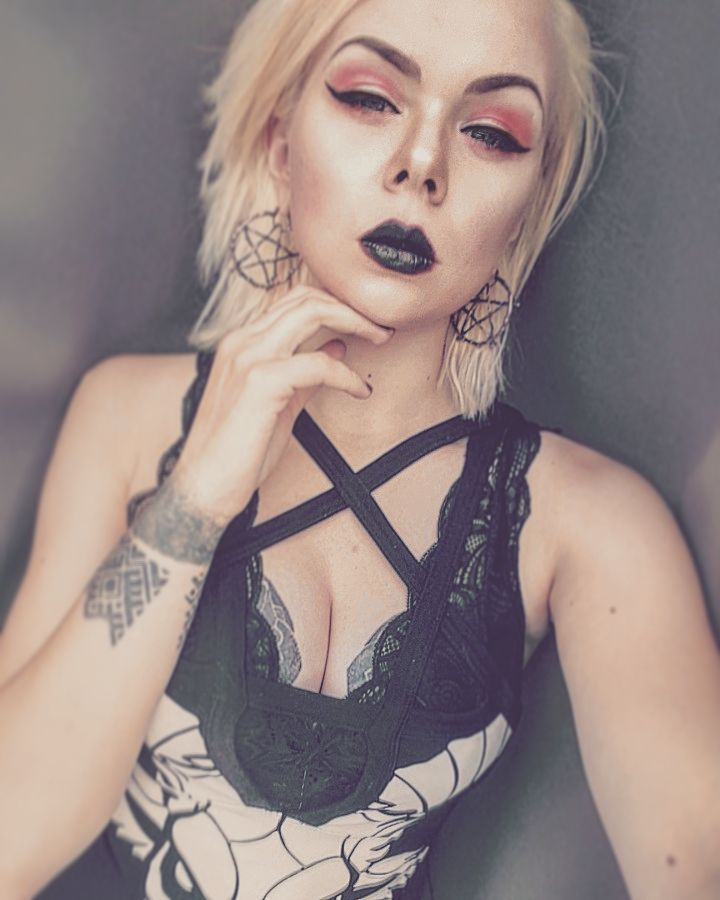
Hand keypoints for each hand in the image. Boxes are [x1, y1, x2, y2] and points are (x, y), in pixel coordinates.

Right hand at [170, 286, 392, 523]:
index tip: (367, 322)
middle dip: (350, 306)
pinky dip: (346, 374)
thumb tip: (337, 347)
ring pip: (310, 313)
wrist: (204, 487)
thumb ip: (306, 374)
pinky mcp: (260, 383)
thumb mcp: (280, 404)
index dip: (335, 304)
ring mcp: (248, 358)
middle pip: (305, 297)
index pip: (294, 301)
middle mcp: (242, 341)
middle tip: (381, 326)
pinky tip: (360, 390)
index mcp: (242, 343)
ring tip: (380, 338)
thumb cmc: (238, 452)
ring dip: (354, 322)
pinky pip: (317, 364)